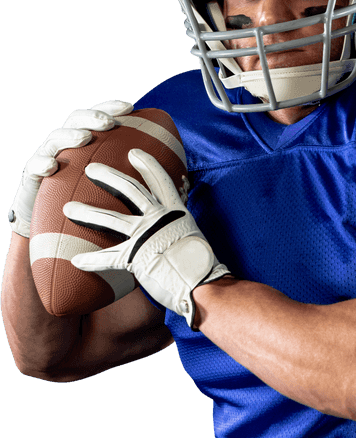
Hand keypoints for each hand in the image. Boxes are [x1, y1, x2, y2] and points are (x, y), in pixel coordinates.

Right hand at [8, 100, 133, 237]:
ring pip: (55, 139)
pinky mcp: (32, 175)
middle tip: (108, 123)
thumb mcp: (111, 188)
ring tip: (84, 138)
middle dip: (92, 118)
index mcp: (85, 143)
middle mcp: (66, 145)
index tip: (129, 107)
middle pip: (76, 121)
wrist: (52, 224)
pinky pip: (34, 167)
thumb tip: (172, 178)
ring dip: (69, 136)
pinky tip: (52, 166)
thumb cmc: (87, 203)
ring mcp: (46, 157)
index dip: (110, 108)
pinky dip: (42, 164)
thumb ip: (131, 177)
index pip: (97, 118)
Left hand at [64, 149, 229, 326]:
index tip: (134, 152)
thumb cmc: (204, 267)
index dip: (147, 164)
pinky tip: (75, 261)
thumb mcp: (194, 238)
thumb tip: (178, 229)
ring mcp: (145, 237)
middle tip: (91, 169)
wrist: (203, 285)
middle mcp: (158, 219)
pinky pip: (107, 258)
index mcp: (175, 213)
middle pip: (130, 190)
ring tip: (69, 208)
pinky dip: (91, 260)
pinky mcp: (135, 258)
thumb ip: (179, 229)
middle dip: (108, 177)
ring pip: (110, 218)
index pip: (160, 181)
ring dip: (87, 212)